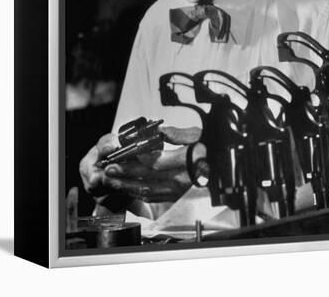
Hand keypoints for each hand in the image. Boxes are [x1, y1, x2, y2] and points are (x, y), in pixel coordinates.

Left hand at [80, 126, 202, 203]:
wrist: (219, 166)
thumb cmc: (209, 148)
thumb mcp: (197, 135)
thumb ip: (176, 133)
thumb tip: (158, 130)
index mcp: (188, 162)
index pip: (158, 162)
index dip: (139, 158)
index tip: (125, 152)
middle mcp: (183, 179)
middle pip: (149, 177)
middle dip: (126, 173)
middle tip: (110, 167)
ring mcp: (178, 190)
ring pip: (148, 190)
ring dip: (127, 185)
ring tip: (112, 179)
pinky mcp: (174, 196)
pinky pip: (153, 197)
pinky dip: (137, 192)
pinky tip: (126, 187)